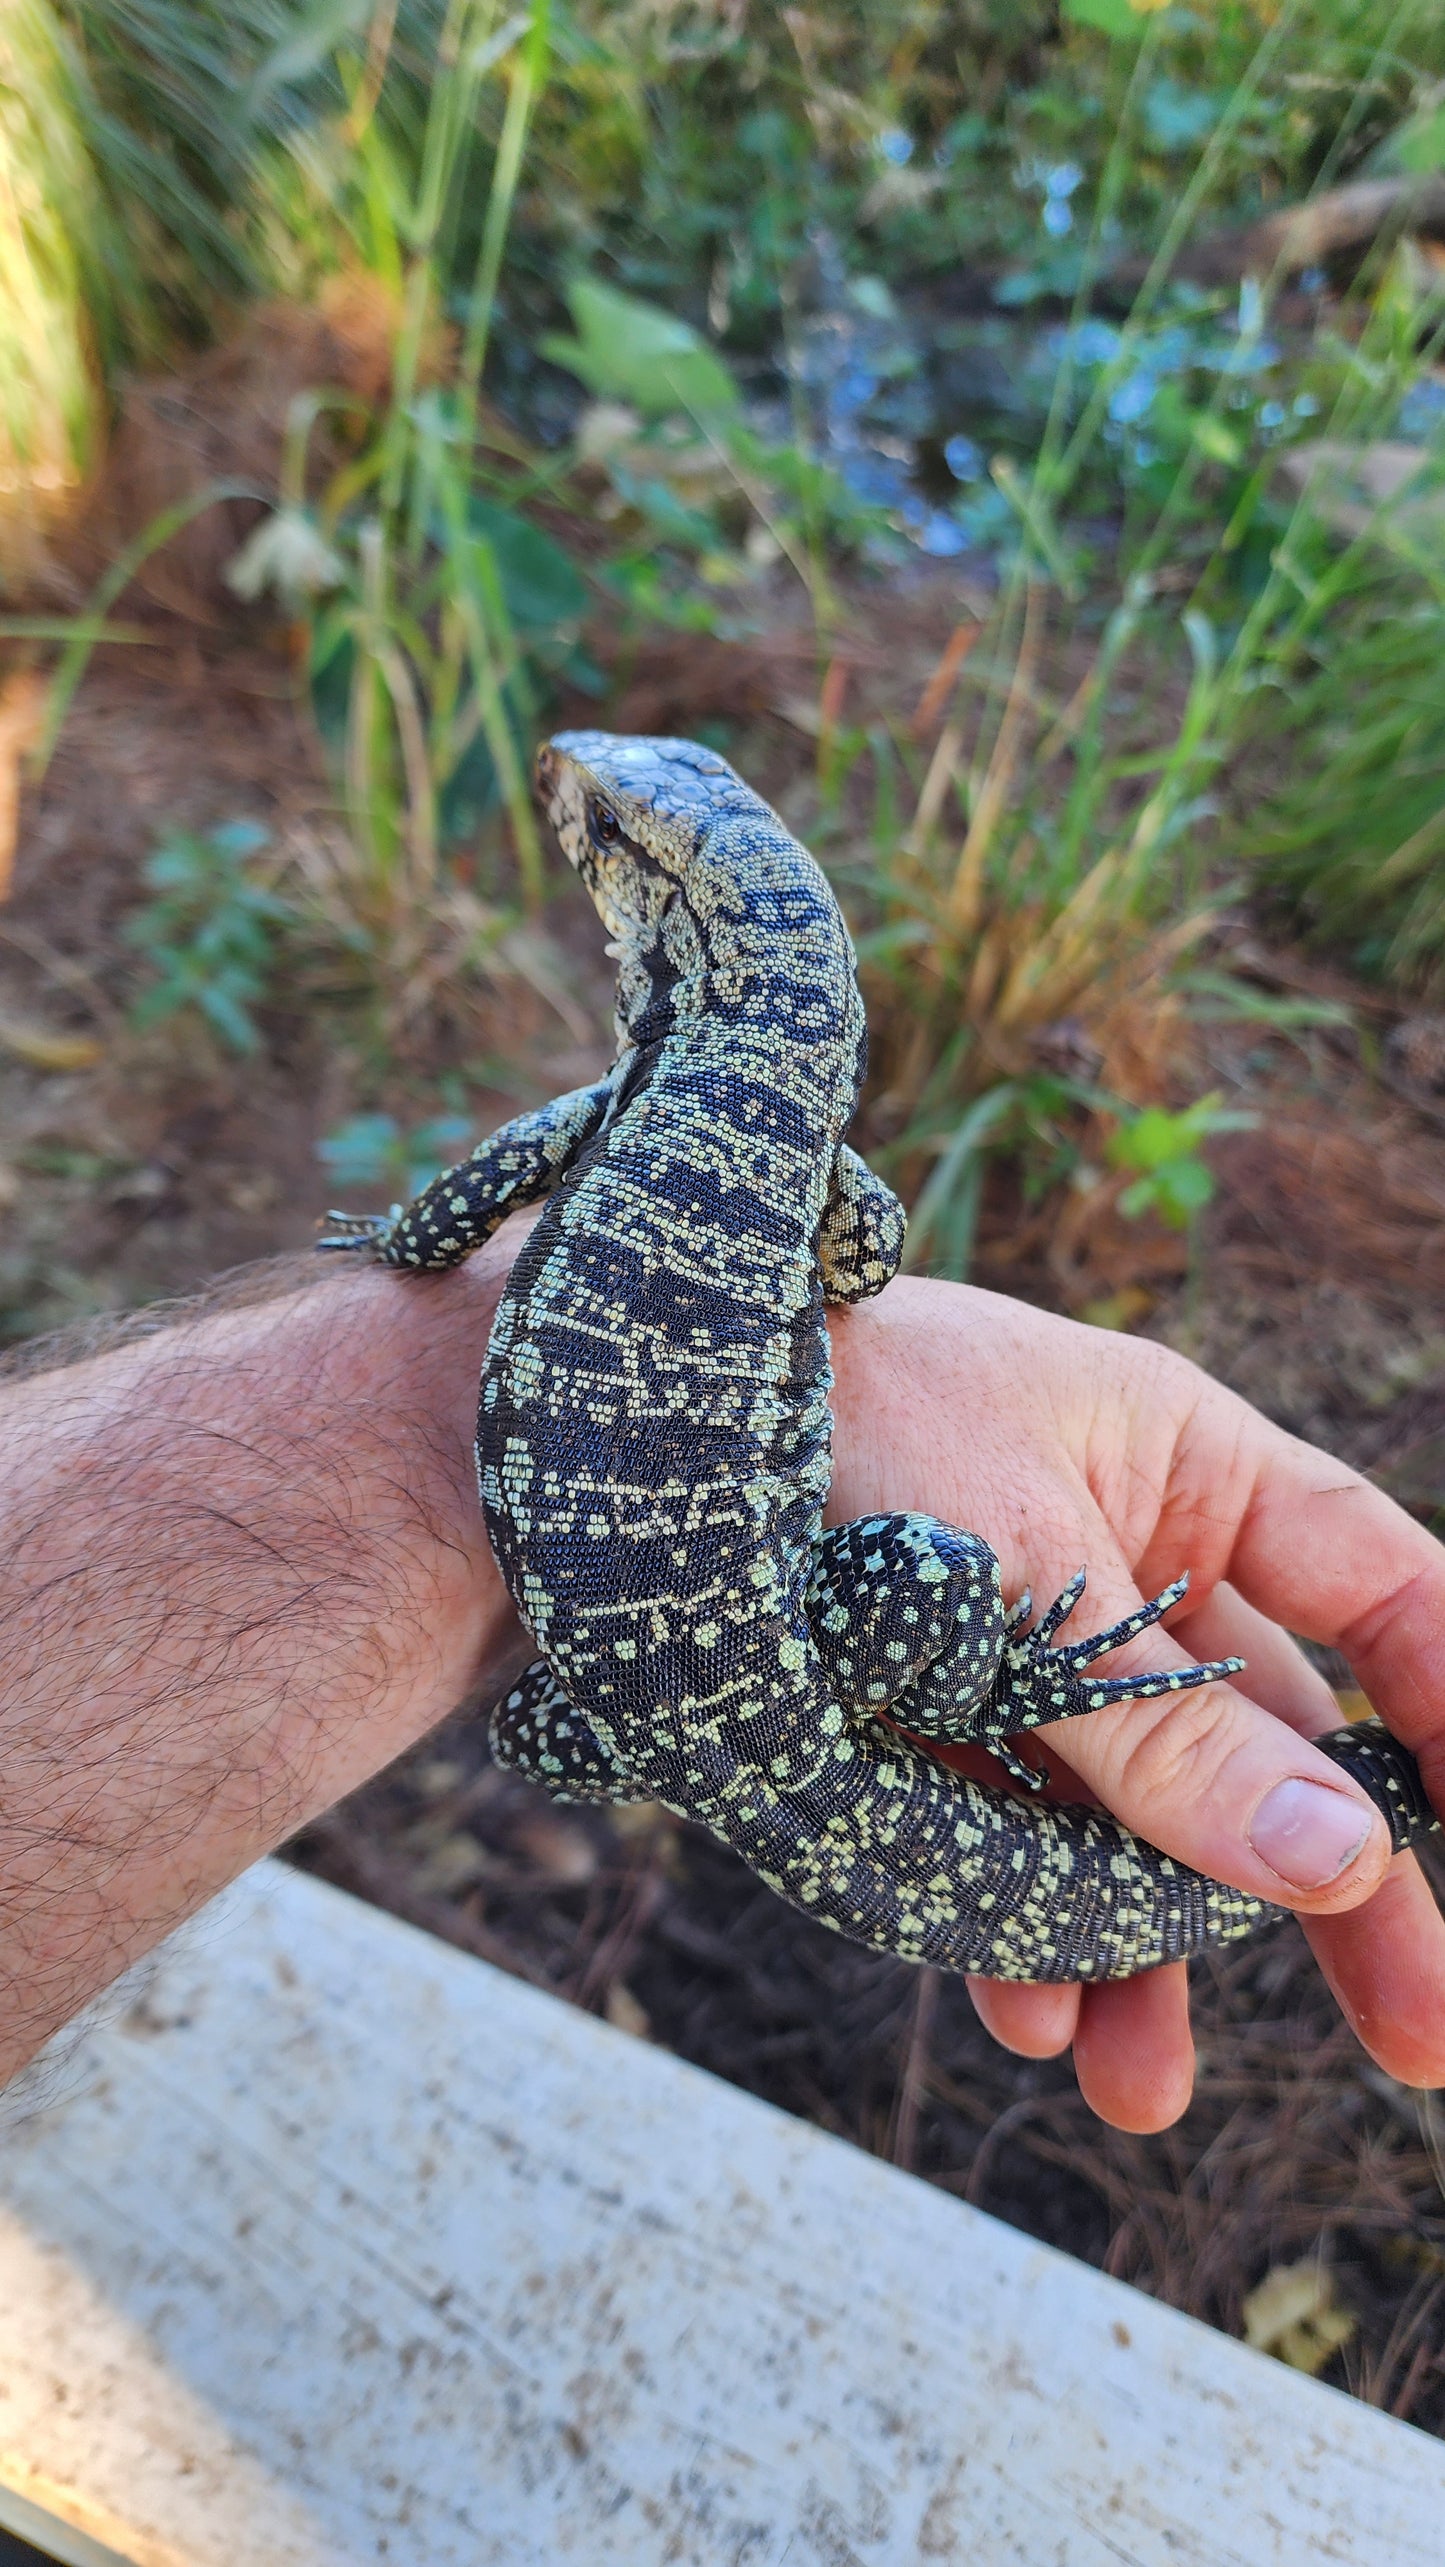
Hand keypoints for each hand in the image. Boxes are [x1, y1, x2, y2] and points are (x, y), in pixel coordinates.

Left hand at [827, 1278, 1444, 2133]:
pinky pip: (1008, 1828)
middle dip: (1332, 1892)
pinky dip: (1018, 1924)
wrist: (595, 1431)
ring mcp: (1023, 1637)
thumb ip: (1170, 1735)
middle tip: (1410, 2042)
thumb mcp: (1021, 1584)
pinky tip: (1023, 2017)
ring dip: (1148, 1949)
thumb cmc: (828, 1426)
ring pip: (1133, 1812)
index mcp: (1179, 1464)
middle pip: (1274, 1736)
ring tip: (1137, 2091)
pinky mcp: (925, 1704)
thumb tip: (1343, 1859)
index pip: (1377, 1582)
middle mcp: (1121, 1553)